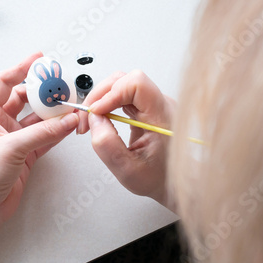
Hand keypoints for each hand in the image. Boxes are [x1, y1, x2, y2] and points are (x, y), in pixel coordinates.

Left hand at [0, 52, 78, 231]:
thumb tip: (66, 120)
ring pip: (39, 119)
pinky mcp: (27, 155)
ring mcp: (16, 139)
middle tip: (60, 83)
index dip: (21, 68)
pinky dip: (58, 131)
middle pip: (26, 99)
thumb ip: (42, 132)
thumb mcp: (11, 148)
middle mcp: (3, 124)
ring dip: (55, 113)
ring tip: (71, 105)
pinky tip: (69, 125)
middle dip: (43, 91)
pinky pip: (46, 137)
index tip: (39, 59)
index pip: (5, 83)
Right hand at [77, 70, 175, 206]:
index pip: (137, 84)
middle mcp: (160, 104)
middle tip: (87, 118)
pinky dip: (106, 103)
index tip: (97, 112)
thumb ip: (108, 145)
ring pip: (121, 84)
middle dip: (99, 95)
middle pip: (124, 79)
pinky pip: (122, 94)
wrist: (176, 182)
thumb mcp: (128, 171)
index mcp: (162, 116)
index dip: (112, 94)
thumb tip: (94, 119)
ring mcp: (153, 104)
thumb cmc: (159, 178)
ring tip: (91, 120)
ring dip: (100, 99)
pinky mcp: (146, 107)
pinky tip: (100, 118)